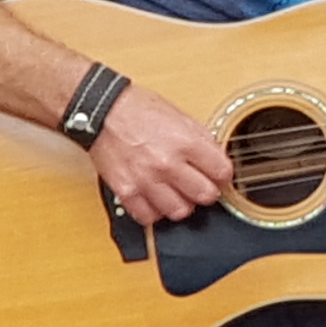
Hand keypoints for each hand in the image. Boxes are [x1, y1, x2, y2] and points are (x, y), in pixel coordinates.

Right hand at [87, 85, 235, 224]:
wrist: (102, 111)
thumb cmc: (137, 109)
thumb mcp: (178, 115)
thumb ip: (200, 139)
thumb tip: (216, 159)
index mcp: (185, 141)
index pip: (221, 172)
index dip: (223, 175)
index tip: (218, 175)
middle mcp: (167, 163)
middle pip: (205, 195)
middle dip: (206, 191)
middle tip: (200, 185)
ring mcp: (146, 180)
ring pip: (180, 211)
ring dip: (182, 204)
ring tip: (177, 193)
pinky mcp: (127, 191)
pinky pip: (149, 216)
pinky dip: (155, 211)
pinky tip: (156, 199)